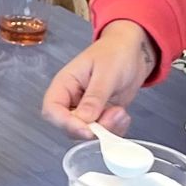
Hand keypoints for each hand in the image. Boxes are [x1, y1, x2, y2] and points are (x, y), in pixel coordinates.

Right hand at [41, 20, 157, 134]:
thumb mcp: (106, 72)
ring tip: (121, 112)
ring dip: (106, 129)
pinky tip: (123, 114)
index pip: (51, 110)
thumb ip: (95, 96)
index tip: (87, 130)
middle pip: (69, 126)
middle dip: (92, 128)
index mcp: (64, 85)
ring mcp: (86, 110)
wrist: (134, 52)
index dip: (65, 123)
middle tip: (113, 116)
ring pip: (87, 133)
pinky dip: (115, 129)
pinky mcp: (101, 117)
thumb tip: (84, 120)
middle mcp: (71, 100)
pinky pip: (102, 133)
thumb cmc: (115, 53)